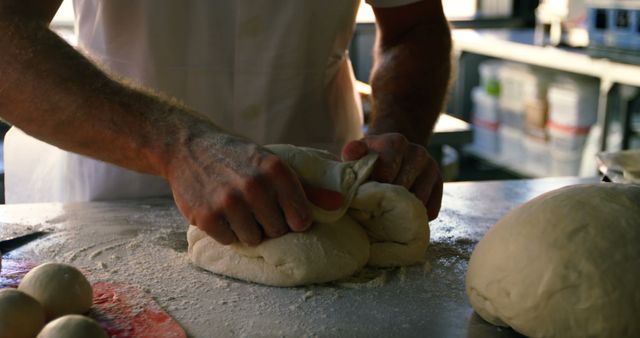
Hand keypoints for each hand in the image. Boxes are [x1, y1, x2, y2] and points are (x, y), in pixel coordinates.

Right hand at [166, 132, 341, 245]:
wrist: (189, 147)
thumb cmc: (239, 157)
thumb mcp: (274, 163)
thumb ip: (308, 187)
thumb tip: (340, 204)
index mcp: (276, 170)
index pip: (301, 219)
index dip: (294, 220)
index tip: (284, 213)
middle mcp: (254, 185)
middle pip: (278, 231)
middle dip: (270, 225)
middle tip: (255, 208)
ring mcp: (228, 202)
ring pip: (254, 240)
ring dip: (248, 230)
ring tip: (239, 209)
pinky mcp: (206, 216)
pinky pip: (229, 241)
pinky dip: (226, 232)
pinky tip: (221, 212)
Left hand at [342, 133, 441, 220]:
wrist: (395, 153)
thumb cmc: (372, 158)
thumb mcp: (360, 151)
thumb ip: (353, 152)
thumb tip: (349, 154)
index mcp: (396, 142)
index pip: (386, 173)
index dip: (375, 188)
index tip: (367, 194)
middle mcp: (417, 152)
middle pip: (403, 188)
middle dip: (388, 200)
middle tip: (377, 207)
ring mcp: (431, 168)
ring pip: (418, 200)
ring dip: (403, 210)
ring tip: (390, 211)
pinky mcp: (439, 184)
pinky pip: (431, 209)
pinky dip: (416, 216)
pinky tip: (404, 213)